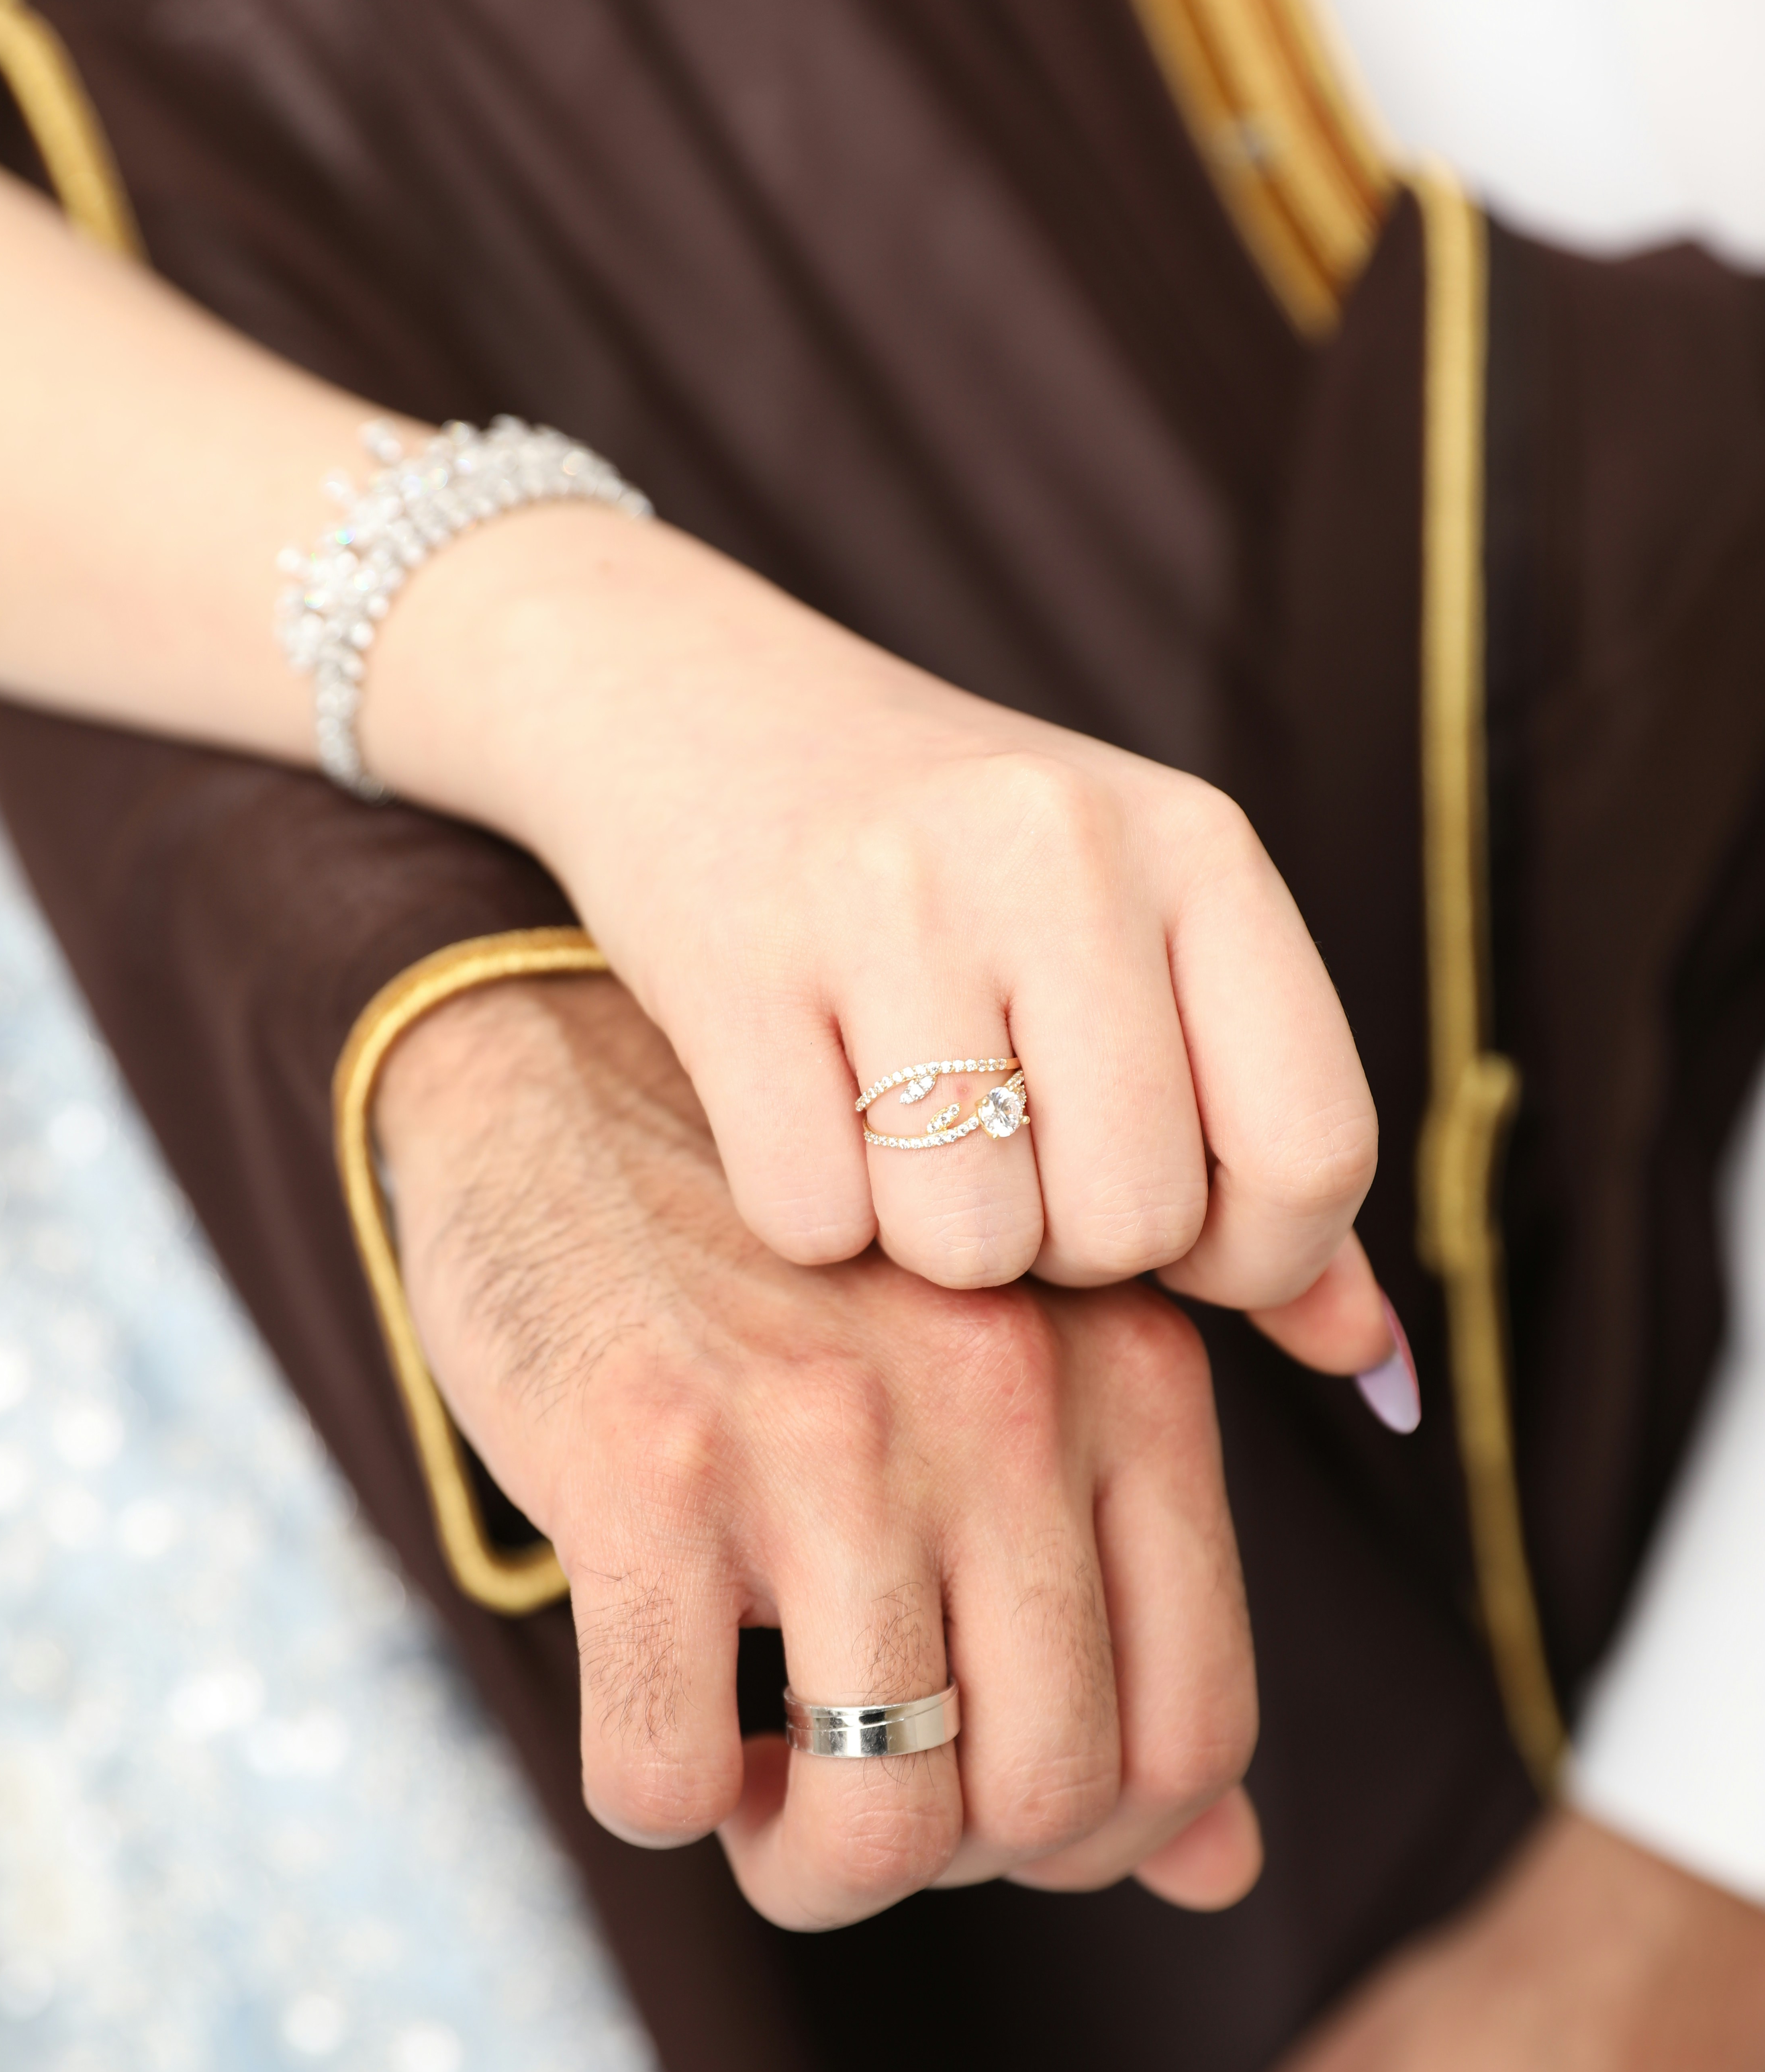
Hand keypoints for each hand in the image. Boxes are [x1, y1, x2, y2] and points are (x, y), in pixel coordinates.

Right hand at [366, 506, 1378, 1305]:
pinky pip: (816, 1222)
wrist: (694, 705)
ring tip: (906, 1133)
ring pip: (972, 1244)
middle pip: (1134, 1221)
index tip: (1174, 1223)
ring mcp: (895, 896)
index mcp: (1203, 846)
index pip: (1316, 1149)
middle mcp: (1065, 850)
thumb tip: (1377, 1366)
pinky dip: (812, 1216)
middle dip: (1072, 1246)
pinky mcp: (737, 963)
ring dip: (937, 1241)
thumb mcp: (1146, 952)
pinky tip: (801, 1110)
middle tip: (1012, 1157)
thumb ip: (1270, 1159)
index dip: (1254, 1253)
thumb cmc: (958, 872)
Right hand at [376, 969, 1282, 1929]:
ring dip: (811, 1866)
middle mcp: (1006, 1396)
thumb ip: (1131, 1601)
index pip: (1197, 1726)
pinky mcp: (647, 1467)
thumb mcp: (1009, 1388)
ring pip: (880, 1821)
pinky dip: (664, 1799)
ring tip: (764, 1792)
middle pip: (1044, 1798)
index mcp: (1131, 1376)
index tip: (993, 1806)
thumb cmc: (802, 1272)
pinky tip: (666, 1723)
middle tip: (857, 1802)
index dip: (1102, 1834)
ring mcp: (826, 1432)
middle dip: (946, 1859)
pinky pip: (673, 1774)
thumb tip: (1222, 1873)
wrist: (565, 1084)